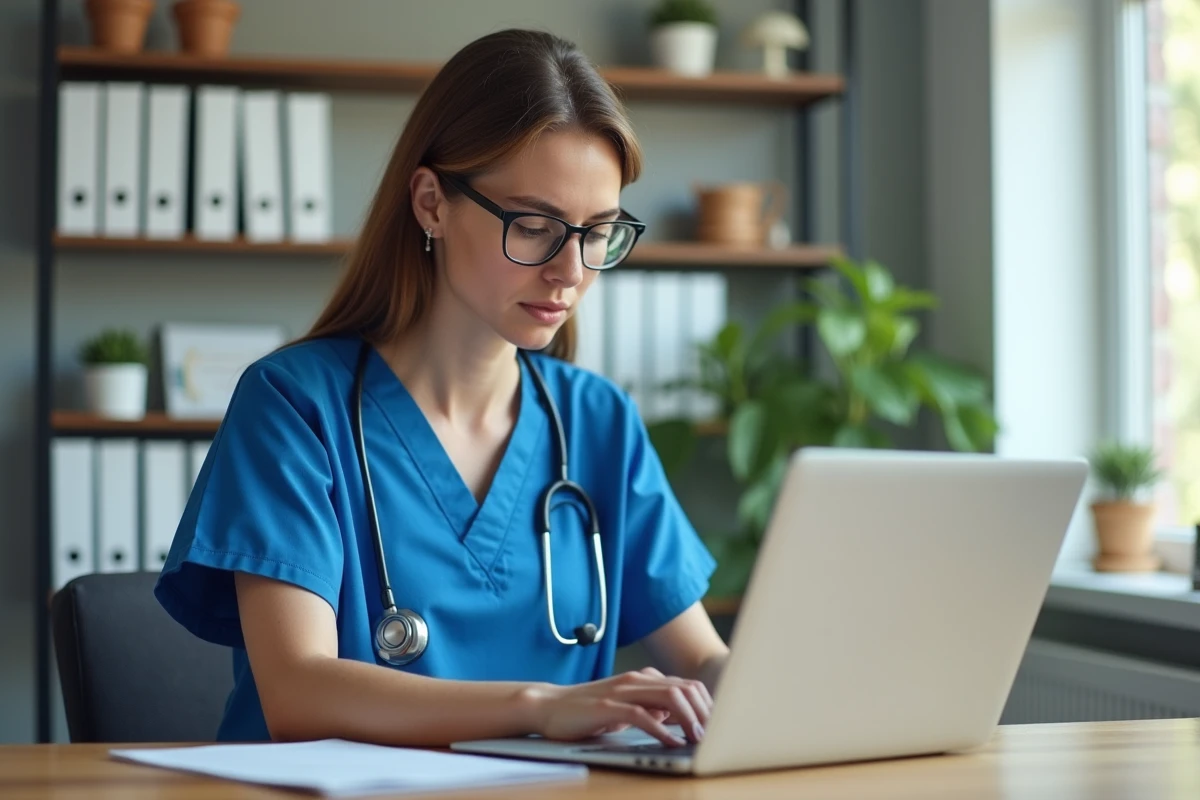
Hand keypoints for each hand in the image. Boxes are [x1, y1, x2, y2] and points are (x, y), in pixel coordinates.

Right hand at [529, 667, 712, 746]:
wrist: (548, 705)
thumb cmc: (587, 710)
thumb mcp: (625, 707)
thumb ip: (650, 708)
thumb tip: (676, 718)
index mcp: (643, 678)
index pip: (687, 686)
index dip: (706, 706)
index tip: (717, 728)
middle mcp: (636, 680)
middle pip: (684, 689)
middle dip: (704, 713)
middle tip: (714, 736)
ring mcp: (622, 691)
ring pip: (668, 697)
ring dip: (689, 719)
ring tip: (697, 739)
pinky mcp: (607, 707)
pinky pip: (642, 715)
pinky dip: (662, 730)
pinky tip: (671, 743)